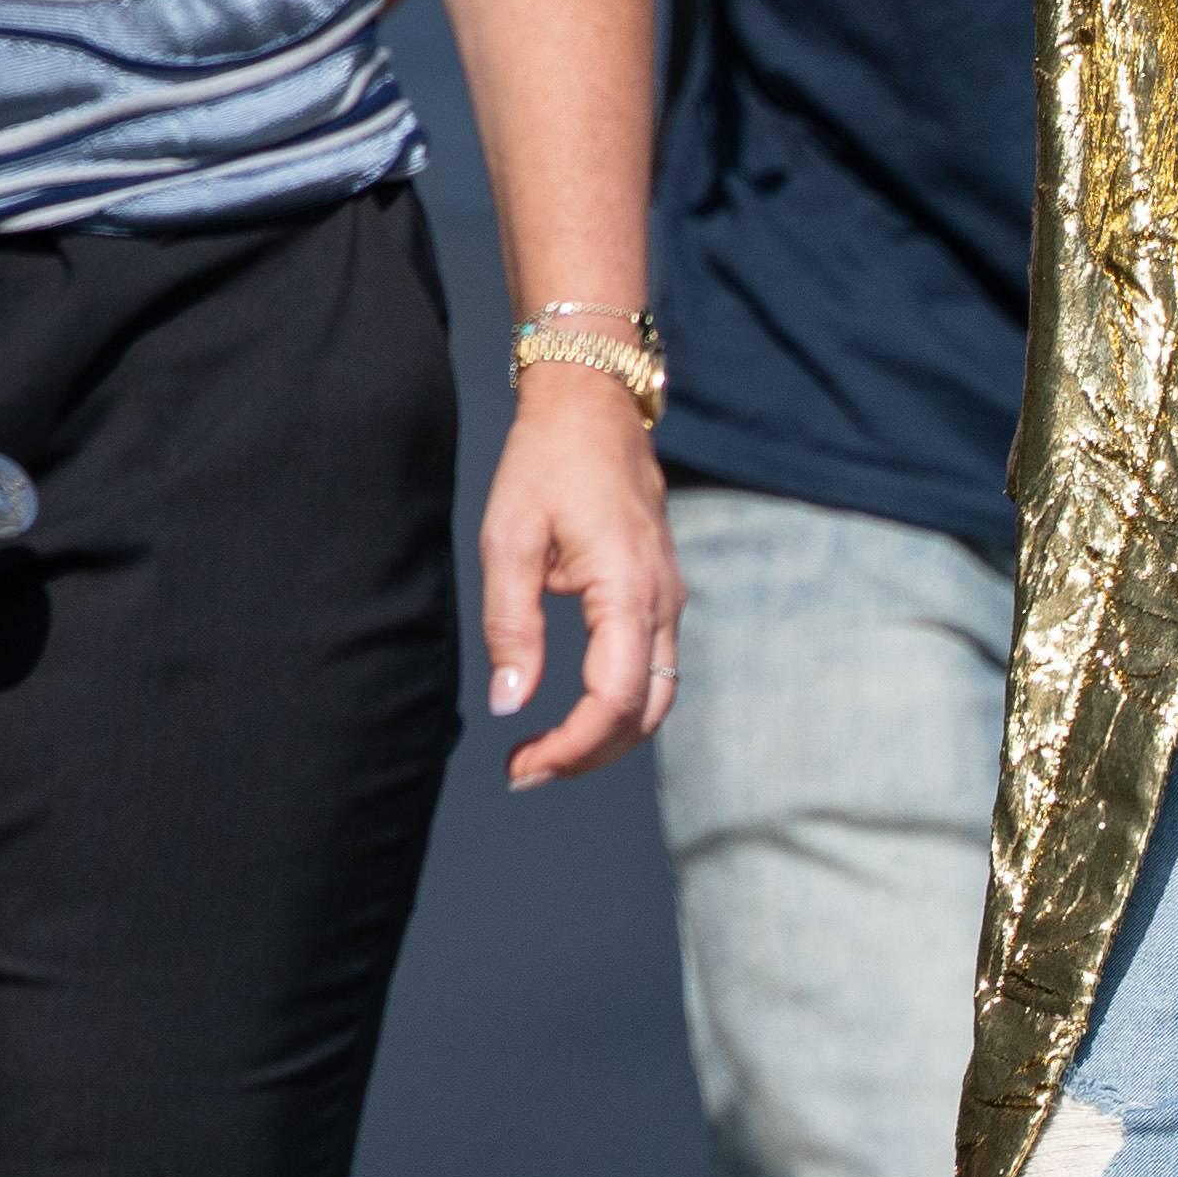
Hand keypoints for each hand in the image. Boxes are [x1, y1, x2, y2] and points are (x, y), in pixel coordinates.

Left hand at [479, 368, 680, 790]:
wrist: (592, 405)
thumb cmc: (547, 462)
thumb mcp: (509, 540)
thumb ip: (511, 627)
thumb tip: (509, 703)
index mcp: (627, 590)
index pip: (614, 700)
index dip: (570, 748)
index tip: (521, 765)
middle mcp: (662, 601)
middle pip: (644, 713)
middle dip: (588, 755)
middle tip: (525, 772)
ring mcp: (668, 598)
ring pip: (656, 697)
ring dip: (606, 736)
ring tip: (547, 753)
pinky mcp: (661, 594)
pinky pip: (654, 668)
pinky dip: (619, 705)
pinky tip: (573, 712)